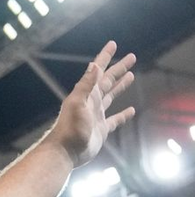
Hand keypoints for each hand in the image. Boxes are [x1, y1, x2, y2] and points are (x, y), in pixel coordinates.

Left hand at [45, 41, 135, 167]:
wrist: (65, 152)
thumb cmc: (70, 128)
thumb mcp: (78, 103)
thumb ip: (86, 85)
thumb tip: (94, 65)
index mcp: (86, 94)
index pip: (98, 71)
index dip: (105, 57)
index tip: (112, 44)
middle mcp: (91, 102)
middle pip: (108, 81)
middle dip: (119, 68)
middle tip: (132, 56)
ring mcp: (96, 115)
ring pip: (111, 96)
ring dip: (121, 86)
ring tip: (131, 75)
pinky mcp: (101, 129)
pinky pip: (115, 120)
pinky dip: (123, 115)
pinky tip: (131, 110)